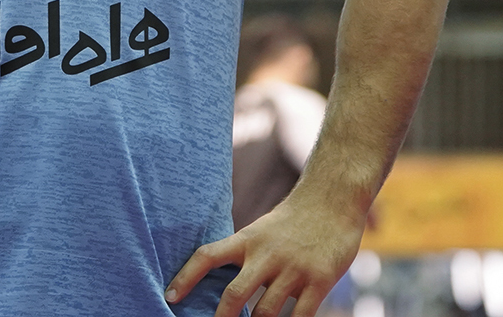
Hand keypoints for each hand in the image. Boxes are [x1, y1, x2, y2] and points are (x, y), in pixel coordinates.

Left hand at [165, 191, 362, 316]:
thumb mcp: (261, 231)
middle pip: (234, 294)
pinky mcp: (320, 280)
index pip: (207, 256)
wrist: (333, 198)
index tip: (169, 297)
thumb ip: (244, 257)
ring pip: (265, 313)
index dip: (185, 277)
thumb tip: (222, 290)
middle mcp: (267, 255)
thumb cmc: (293, 220)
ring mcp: (293, 269)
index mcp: (248, 240)